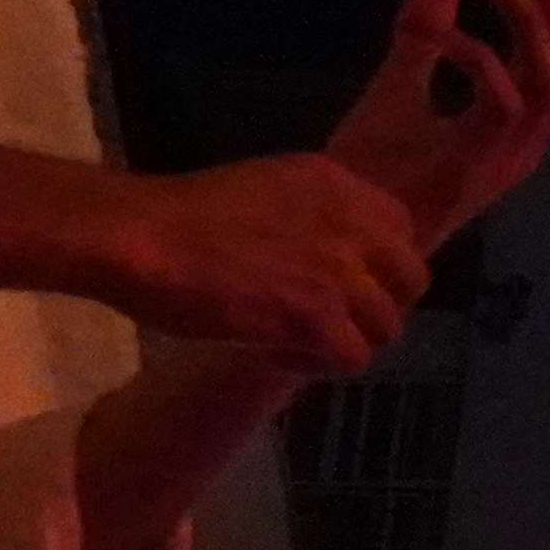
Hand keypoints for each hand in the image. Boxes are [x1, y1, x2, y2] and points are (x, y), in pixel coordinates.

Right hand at [91, 150, 426, 371]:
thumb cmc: (179, 217)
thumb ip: (309, 217)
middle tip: (332, 321)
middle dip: (379, 307)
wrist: (138, 234)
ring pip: (387, 325)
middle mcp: (348, 220)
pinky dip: (318, 366)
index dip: (380, 266)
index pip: (400, 228)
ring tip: (297, 342)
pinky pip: (352, 356)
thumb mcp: (264, 193)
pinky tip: (278, 354)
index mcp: (334, 184)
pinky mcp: (315, 312)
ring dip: (346, 341)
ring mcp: (336, 268)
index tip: (346, 284)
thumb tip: (334, 258)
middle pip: (411, 280)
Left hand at [318, 0, 549, 243]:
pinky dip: (477, 57)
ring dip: (524, 17)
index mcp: (516, 122)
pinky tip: (439, 34)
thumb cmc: (371, 173)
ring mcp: (507, 155)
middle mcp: (525, 140)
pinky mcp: (479, 165)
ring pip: (548, 76)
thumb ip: (424, 30)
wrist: (340, 231)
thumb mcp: (399, 83)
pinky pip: (504, 100)